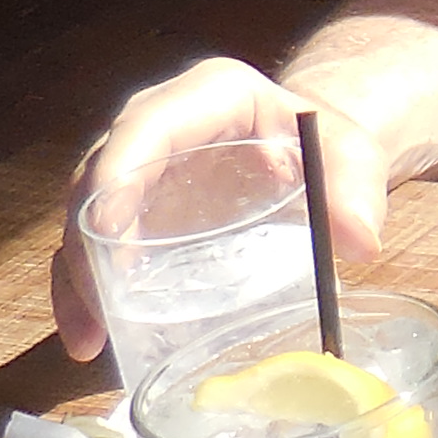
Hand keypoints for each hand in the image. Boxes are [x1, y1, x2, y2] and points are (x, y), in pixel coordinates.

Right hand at [50, 59, 394, 360]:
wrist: (320, 154)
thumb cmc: (328, 144)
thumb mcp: (351, 157)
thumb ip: (358, 190)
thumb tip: (360, 241)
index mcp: (209, 96)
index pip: (148, 125)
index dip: (118, 174)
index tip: (110, 233)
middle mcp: (160, 128)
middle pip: (101, 176)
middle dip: (88, 242)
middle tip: (99, 307)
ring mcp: (142, 172)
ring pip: (88, 217)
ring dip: (77, 278)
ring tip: (86, 340)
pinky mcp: (138, 214)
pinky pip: (99, 249)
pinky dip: (88, 292)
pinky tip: (90, 341)